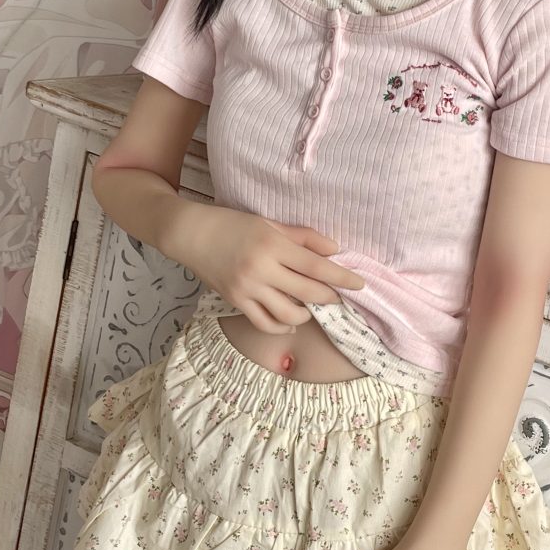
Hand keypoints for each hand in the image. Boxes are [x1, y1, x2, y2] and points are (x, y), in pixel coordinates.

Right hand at [165, 201, 365, 332]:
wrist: (190, 234)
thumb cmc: (232, 223)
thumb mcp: (269, 222)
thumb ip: (303, 237)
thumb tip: (334, 250)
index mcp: (273, 245)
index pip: (316, 266)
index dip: (341, 277)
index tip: (359, 284)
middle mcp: (261, 269)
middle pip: (307, 292)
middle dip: (330, 297)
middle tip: (340, 297)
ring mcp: (248, 289)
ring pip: (288, 314)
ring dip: (307, 314)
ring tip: (313, 308)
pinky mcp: (236, 302)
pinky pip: (264, 323)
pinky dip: (282, 326)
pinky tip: (292, 322)